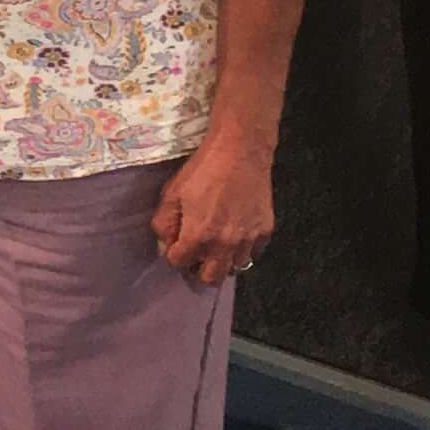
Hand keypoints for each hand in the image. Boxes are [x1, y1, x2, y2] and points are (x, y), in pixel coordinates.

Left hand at [152, 137, 273, 286]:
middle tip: (196, 254)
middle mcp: (225, 244)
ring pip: (234, 268)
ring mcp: (249, 240)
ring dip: (222, 260)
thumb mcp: (172, 193)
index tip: (176, 245)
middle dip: (198, 269)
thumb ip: (164, 224)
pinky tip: (236, 234)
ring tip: (217, 243)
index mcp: (199, 236)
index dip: (174, 254)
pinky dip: (243, 250)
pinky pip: (253, 254)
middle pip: (210, 278)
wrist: (241, 151)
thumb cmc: (203, 170)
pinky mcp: (266, 231)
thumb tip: (166, 244)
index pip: (179, 263)